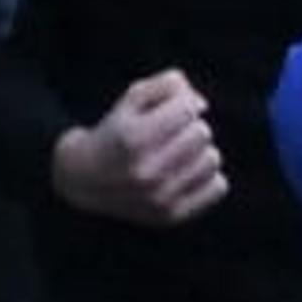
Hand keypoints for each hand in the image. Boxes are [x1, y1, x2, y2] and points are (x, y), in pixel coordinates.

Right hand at [49, 69, 223, 226]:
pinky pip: (218, 187)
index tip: (171, 111)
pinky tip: (187, 174)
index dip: (183, 104)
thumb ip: (167, 85)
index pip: (189, 109)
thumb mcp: (131, 99)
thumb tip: (201, 105)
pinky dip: (207, 178)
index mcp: (133, 139)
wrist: (83, 181)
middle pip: (203, 133)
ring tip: (179, 154)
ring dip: (199, 152)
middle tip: (173, 134)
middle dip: (190, 128)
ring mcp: (159, 198)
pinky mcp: (171, 216)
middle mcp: (146, 172)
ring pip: (212, 159)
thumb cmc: (115, 133)